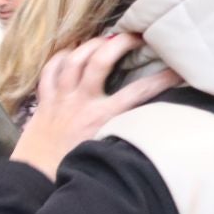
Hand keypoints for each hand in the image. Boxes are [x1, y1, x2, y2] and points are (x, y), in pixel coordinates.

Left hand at [12, 33, 181, 179]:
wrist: (36, 178)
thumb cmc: (75, 167)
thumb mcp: (108, 149)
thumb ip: (124, 132)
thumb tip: (148, 121)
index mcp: (102, 118)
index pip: (139, 92)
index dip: (162, 79)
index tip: (178, 69)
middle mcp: (81, 103)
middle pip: (100, 61)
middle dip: (119, 42)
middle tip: (135, 36)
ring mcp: (60, 99)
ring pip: (73, 60)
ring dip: (90, 44)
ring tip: (105, 39)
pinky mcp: (44, 101)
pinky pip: (49, 71)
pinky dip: (60, 58)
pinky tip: (70, 52)